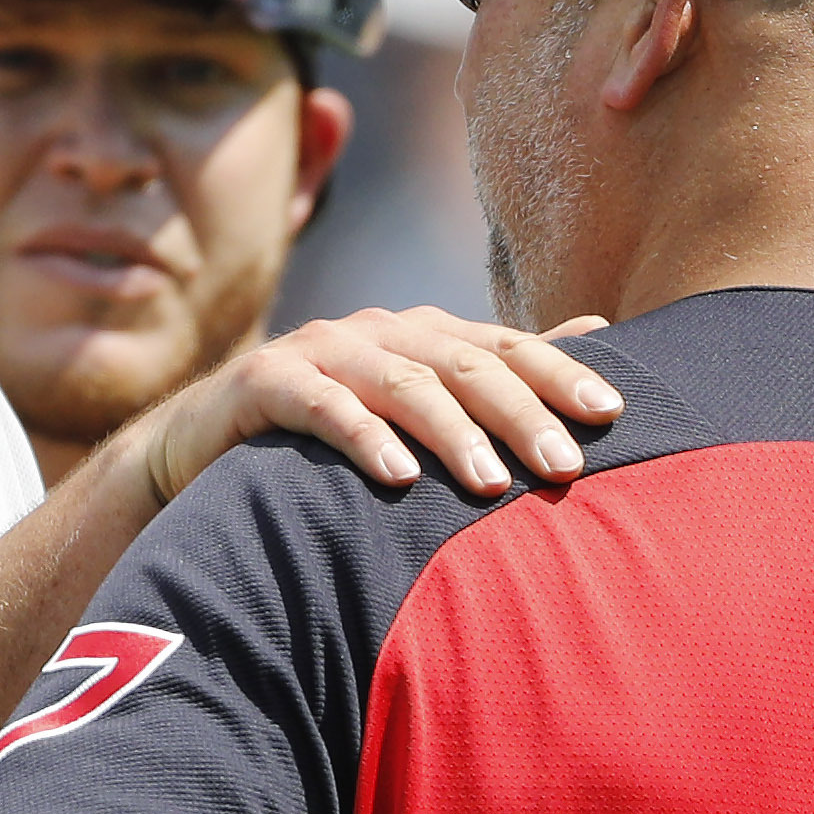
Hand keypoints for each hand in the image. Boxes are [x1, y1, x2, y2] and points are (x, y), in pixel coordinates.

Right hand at [137, 308, 618, 510]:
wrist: (201, 446)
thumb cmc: (329, 433)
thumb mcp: (419, 403)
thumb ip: (500, 370)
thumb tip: (600, 329)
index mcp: (425, 336)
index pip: (507, 348)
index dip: (559, 375)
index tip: (612, 415)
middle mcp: (381, 332)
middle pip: (465, 366)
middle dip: (520, 414)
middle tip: (564, 466)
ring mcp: (322, 350)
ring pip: (402, 385)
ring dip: (450, 435)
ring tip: (490, 484)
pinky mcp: (266, 381)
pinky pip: (321, 406)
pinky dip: (362, 437)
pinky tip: (396, 477)